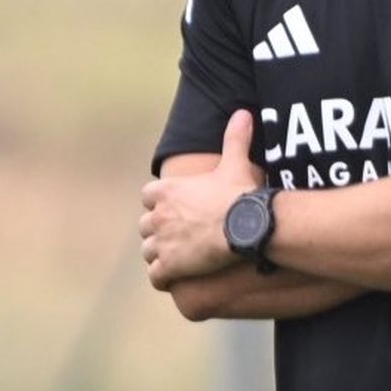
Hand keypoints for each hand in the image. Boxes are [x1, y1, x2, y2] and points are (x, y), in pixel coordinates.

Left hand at [140, 110, 261, 289]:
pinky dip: (164, 277)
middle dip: (158, 230)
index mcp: (167, 192)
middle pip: (145, 226)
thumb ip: (235, 138)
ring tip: (179, 257)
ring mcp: (160, 243)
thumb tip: (243, 113)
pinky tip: (177, 276)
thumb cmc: (239, 195)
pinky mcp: (168, 266)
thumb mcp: (236, 164)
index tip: (175, 208)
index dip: (159, 203)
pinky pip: (156, 276)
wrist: (246, 227)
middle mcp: (157, 216)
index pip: (147, 197)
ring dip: (160, 254)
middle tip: (179, 235)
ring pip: (148, 251)